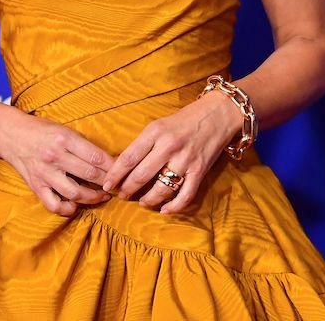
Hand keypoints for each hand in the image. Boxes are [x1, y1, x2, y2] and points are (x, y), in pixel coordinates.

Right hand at [0, 111, 114, 216]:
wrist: (10, 134)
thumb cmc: (41, 130)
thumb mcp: (64, 129)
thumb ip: (82, 144)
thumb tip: (107, 160)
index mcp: (65, 139)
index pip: (96, 156)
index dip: (113, 167)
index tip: (123, 172)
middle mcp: (55, 156)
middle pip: (90, 175)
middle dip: (108, 182)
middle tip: (118, 185)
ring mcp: (45, 173)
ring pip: (75, 193)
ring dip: (93, 198)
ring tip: (102, 196)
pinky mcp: (36, 186)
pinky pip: (54, 205)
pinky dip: (67, 209)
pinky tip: (75, 205)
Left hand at [101, 92, 243, 214]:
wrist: (218, 114)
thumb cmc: (184, 119)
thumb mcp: (159, 125)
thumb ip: (144, 144)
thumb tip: (124, 167)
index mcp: (155, 132)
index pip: (128, 158)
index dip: (114, 175)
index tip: (106, 184)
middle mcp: (168, 146)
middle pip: (140, 176)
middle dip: (127, 190)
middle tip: (121, 195)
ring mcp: (185, 160)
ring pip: (160, 189)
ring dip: (147, 200)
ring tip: (142, 202)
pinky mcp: (200, 171)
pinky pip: (184, 196)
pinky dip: (173, 207)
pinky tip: (164, 210)